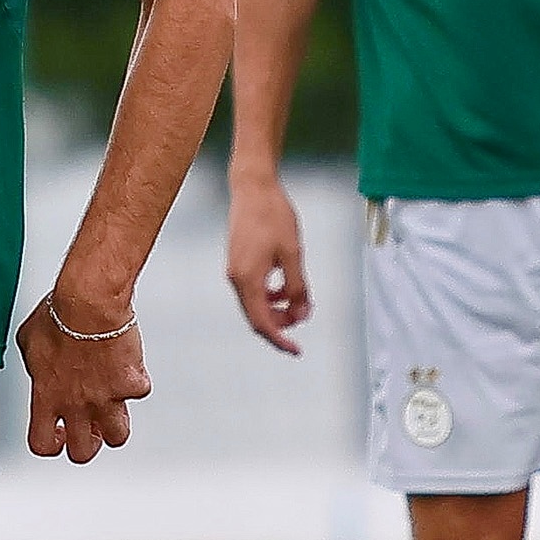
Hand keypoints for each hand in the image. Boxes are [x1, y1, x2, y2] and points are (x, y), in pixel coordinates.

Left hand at [15, 293, 150, 463]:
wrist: (90, 304)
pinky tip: (127, 368)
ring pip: (117, 435)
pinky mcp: (131, 383)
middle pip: (82, 451)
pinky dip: (134, 381)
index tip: (57, 436)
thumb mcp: (29, 341)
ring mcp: (106, 398)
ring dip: (114, 425)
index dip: (50, 444)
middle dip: (85, 445)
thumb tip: (39, 364)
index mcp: (47, 396)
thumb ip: (35, 365)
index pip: (42, 443)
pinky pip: (137, 391)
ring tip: (111, 408)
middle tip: (87, 432)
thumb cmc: (59, 316)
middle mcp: (76, 404)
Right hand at [225, 172, 312, 353]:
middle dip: (280, 325)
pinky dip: (269, 296)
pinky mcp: (238, 262)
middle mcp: (236, 278)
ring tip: (298, 303)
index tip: (297, 350)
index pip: (262, 322)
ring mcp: (235, 270)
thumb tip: (302, 314)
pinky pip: (252, 290)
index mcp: (247, 279)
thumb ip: (297, 287)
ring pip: (255, 304)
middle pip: (256, 316)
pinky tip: (284, 288)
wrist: (253, 188)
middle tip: (304, 318)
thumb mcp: (293, 253)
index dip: (280, 340)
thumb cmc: (274, 216)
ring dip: (276, 309)